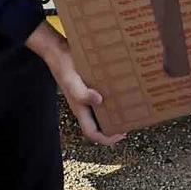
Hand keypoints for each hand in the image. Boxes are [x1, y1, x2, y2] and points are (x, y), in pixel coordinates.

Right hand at [26, 22, 125, 145]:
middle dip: (115, 127)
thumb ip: (82, 93)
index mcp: (80, 109)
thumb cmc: (65, 67)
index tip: (122, 134)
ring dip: (115, 113)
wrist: (59, 51)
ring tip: (131, 107)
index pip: (92, 133)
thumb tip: (100, 101)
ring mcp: (87, 96)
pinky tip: (124, 89)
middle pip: (99, 125)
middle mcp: (84, 105)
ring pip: (102, 111)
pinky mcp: (91, 86)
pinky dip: (113, 97)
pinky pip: (103, 96)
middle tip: (132, 120)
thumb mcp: (72, 81)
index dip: (106, 138)